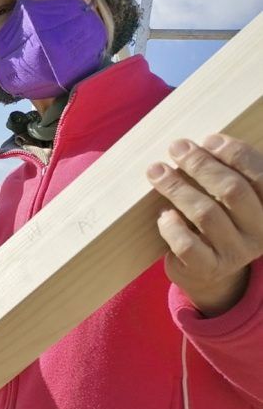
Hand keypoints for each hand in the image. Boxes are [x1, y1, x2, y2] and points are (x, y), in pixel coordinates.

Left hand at [147, 134, 262, 315]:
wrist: (208, 269)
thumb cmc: (217, 219)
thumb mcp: (229, 195)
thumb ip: (224, 171)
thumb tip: (192, 145)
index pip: (261, 174)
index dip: (234, 153)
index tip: (208, 139)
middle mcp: (260, 231)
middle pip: (232, 190)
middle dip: (200, 165)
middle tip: (176, 148)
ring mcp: (236, 253)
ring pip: (206, 214)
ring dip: (178, 188)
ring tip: (156, 171)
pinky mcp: (208, 268)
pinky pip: (187, 244)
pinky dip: (172, 226)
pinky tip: (164, 214)